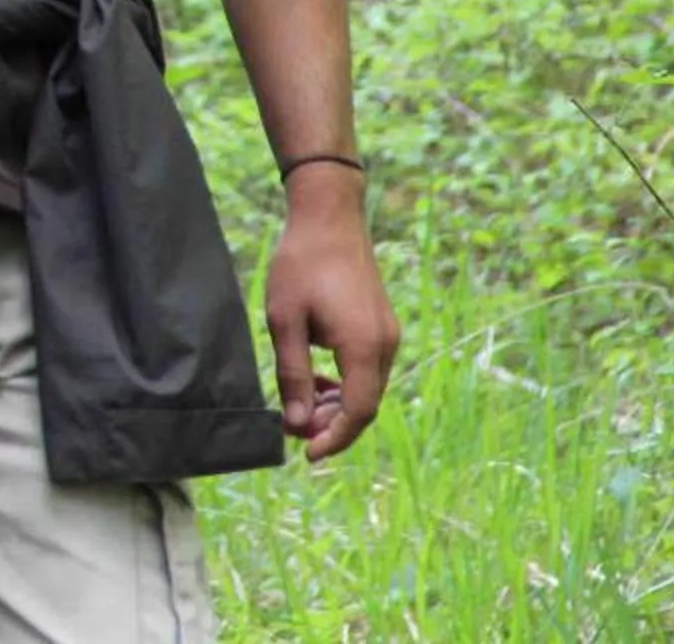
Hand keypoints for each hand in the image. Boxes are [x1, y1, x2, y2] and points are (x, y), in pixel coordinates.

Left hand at [264, 167, 398, 461]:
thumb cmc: (301, 264)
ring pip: (367, 388)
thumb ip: (293, 374)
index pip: (358, 412)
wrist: (328, 218)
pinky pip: (367, 369)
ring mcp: (388, 335)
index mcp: (364, 347)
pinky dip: (344, 383)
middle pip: (365, 405)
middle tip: (292, 429)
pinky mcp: (381, 326)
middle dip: (331, 424)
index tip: (305, 455)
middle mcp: (386, 345)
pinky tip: (315, 379)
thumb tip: (296, 422)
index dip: (334, 438)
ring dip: (336, 404)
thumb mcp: (285, 321)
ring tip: (299, 403)